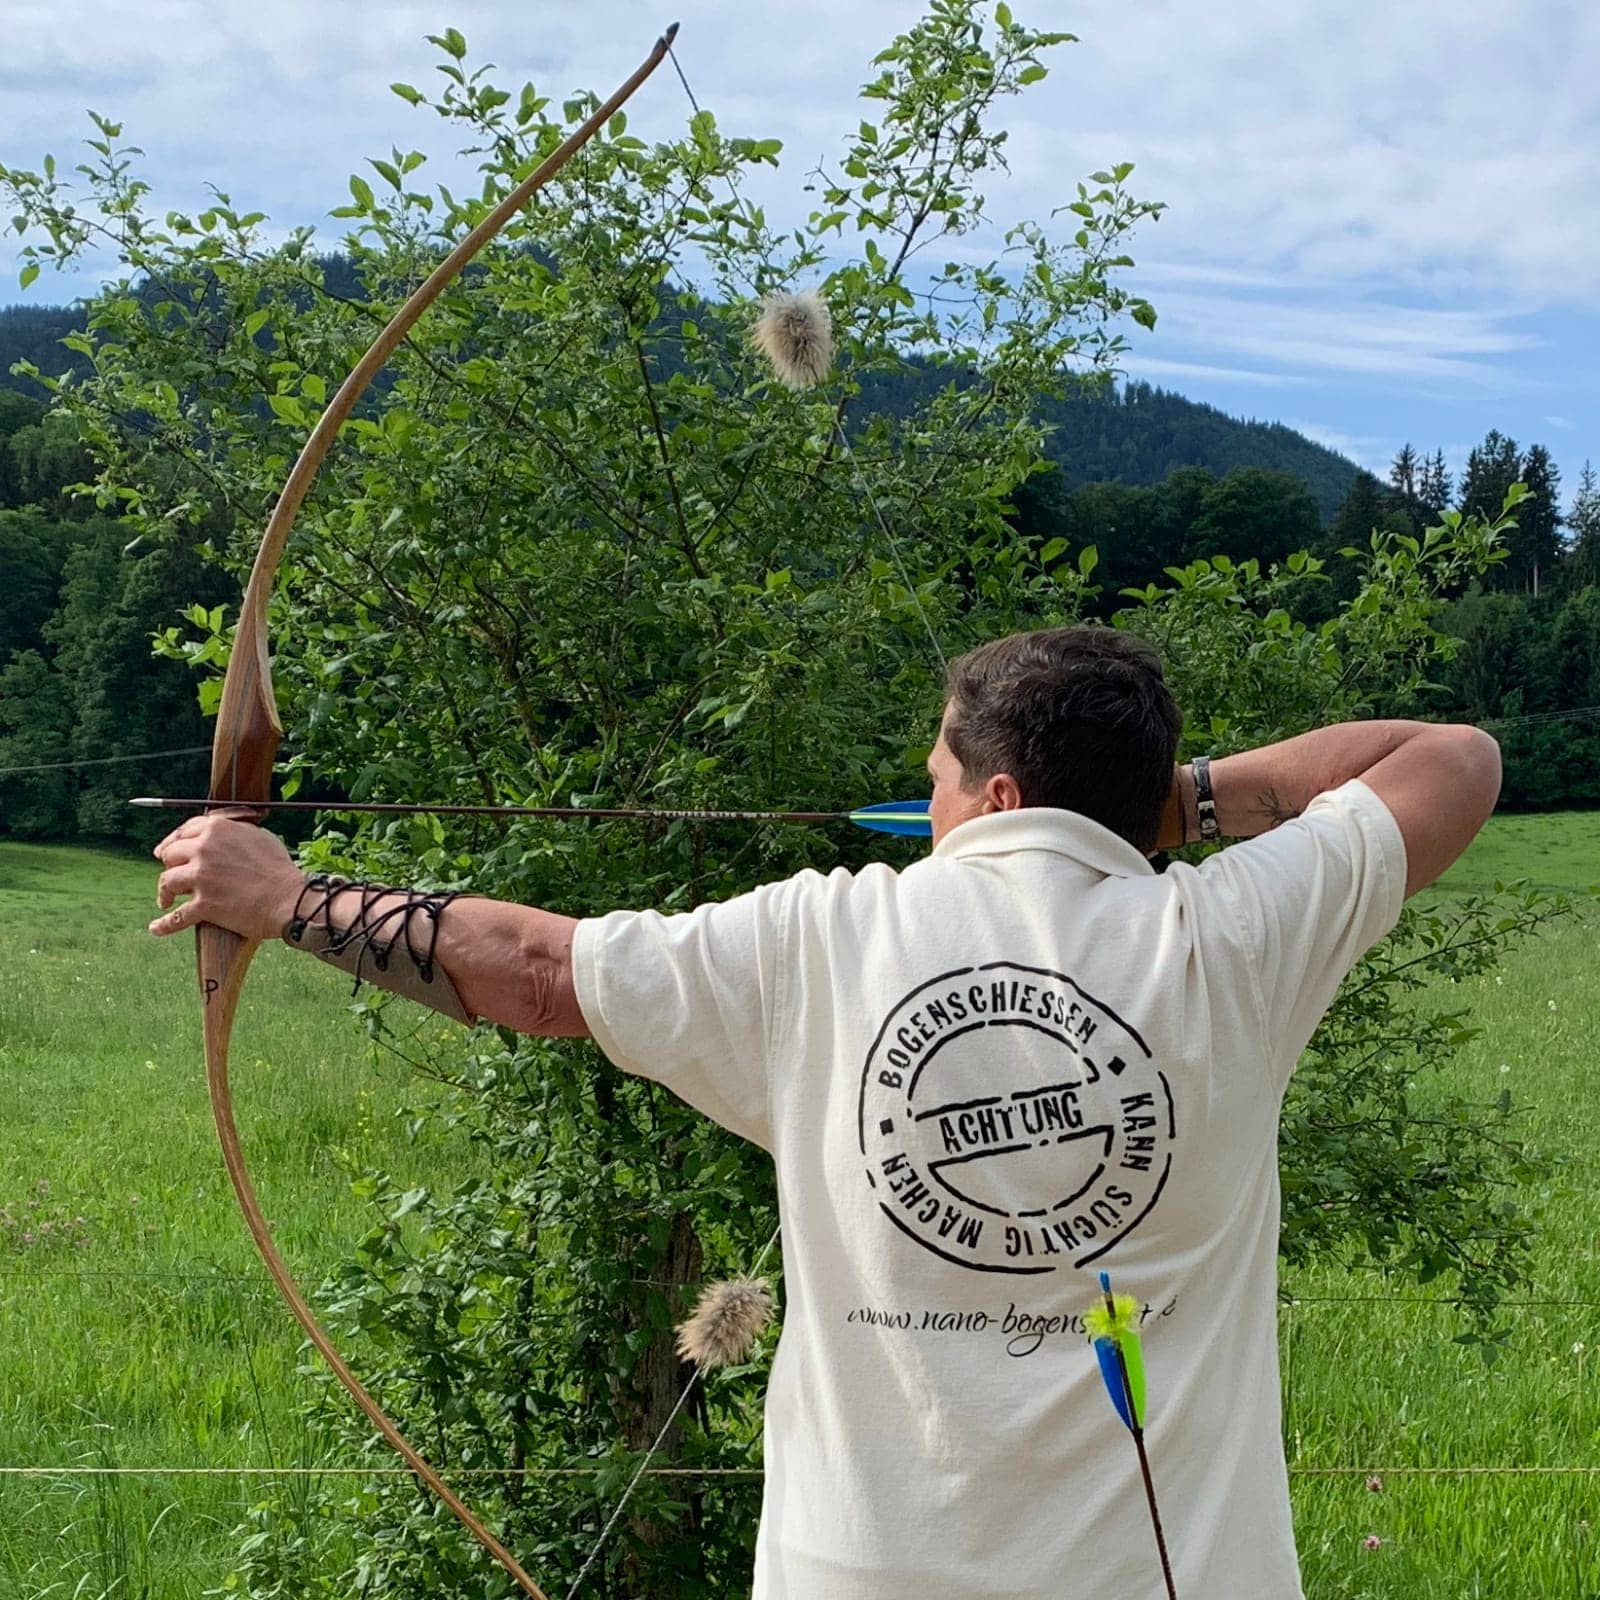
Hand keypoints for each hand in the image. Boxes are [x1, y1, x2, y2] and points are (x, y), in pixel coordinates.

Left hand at [150, 812, 303, 941]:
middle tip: (170, 876)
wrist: (289, 898)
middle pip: (171, 854)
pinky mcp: (203, 904)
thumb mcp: (259, 837)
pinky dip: (164, 925)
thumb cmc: (279, 868)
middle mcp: (204, 849)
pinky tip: (156, 928)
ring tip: (164, 901)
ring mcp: (201, 876)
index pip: (184, 831)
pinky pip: (176, 917)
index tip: (166, 853)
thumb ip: (233, 832)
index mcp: (217, 828)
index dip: (173, 842)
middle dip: (169, 865)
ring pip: (167, 881)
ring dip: (164, 892)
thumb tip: (220, 837)